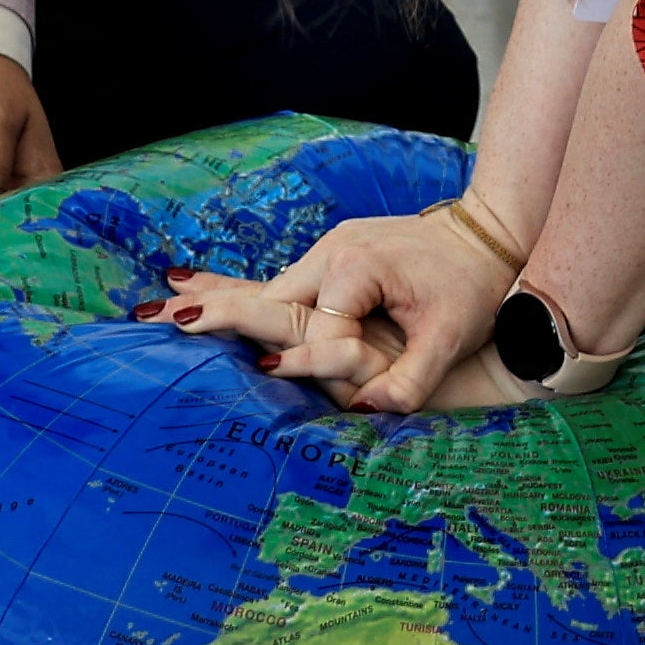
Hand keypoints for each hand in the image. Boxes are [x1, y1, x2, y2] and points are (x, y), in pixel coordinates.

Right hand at [140, 204, 521, 413]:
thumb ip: (408, 379)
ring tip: (162, 307)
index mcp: (356, 269)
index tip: (292, 377)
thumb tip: (366, 410)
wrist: (487, 233)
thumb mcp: (448, 337)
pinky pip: (283, 282)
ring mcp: (329, 251)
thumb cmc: (471, 287)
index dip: (320, 361)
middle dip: (217, 310)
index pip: (318, 331)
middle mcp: (332, 254)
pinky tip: (191, 283)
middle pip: (269, 298)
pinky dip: (242, 290)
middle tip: (157, 318)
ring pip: (272, 290)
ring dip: (222, 300)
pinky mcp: (332, 257)